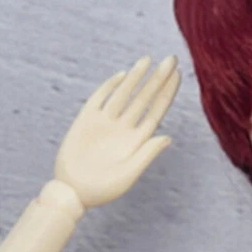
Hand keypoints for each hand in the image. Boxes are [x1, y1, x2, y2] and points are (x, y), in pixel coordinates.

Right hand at [54, 55, 179, 207]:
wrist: (73, 192)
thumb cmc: (102, 189)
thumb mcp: (128, 174)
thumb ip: (147, 154)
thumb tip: (168, 137)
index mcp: (137, 141)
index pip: (156, 111)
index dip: (167, 93)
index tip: (178, 76)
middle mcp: (124, 128)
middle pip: (144, 98)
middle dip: (157, 79)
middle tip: (171, 59)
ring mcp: (105, 123)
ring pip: (124, 94)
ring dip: (137, 77)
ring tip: (149, 60)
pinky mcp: (85, 120)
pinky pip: (99, 98)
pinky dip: (110, 86)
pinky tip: (124, 75)